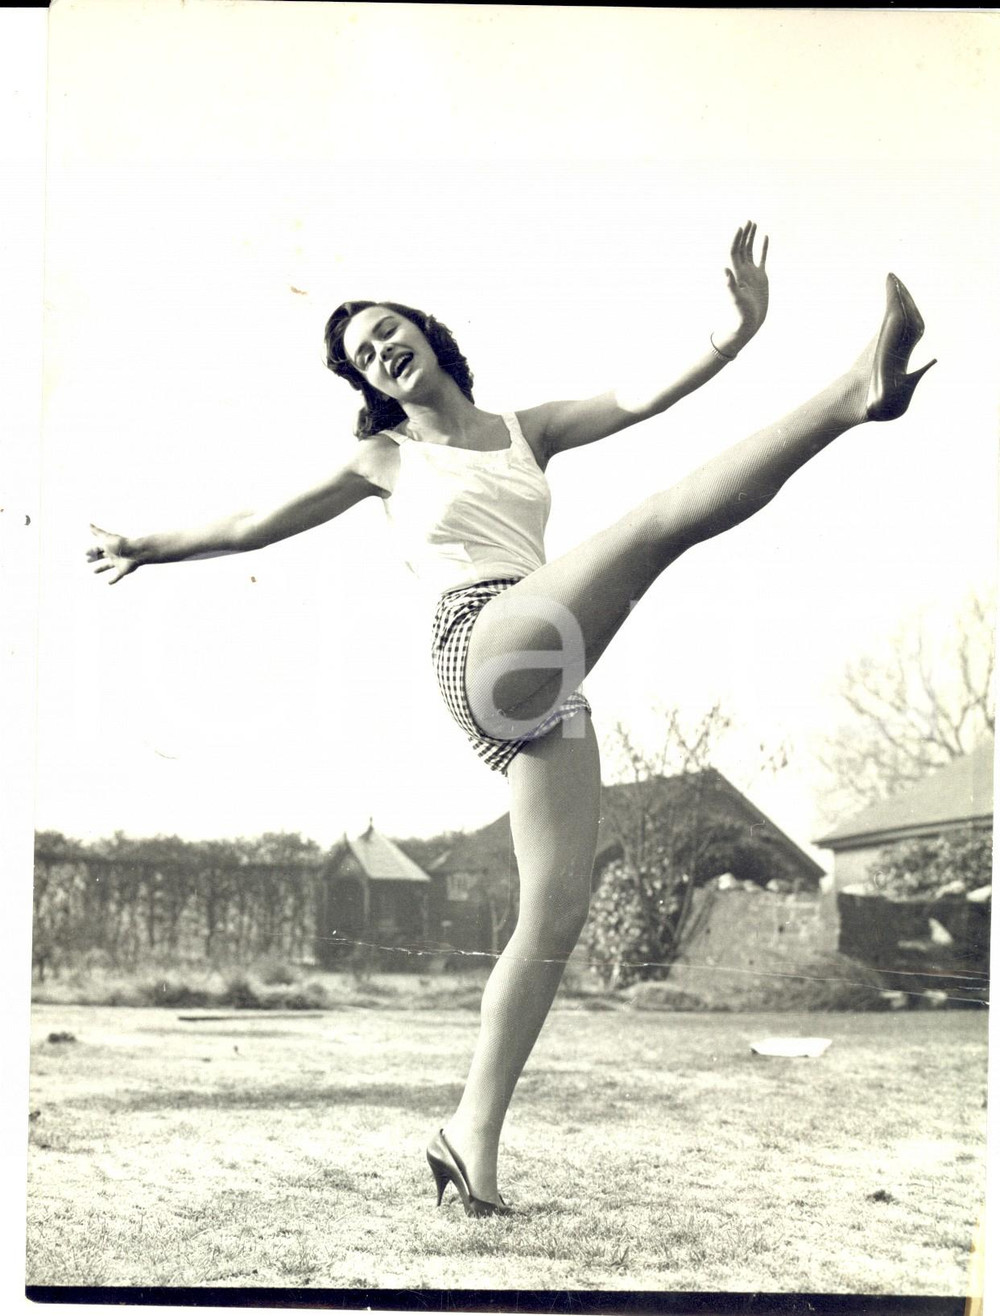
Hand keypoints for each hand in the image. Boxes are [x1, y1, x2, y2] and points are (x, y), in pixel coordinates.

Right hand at [87, 523, 137, 583]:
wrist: (135, 552)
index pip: (98, 548)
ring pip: (108, 566)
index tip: (85, 553)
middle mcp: (113, 554)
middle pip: (102, 556)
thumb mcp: (106, 538)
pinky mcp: (123, 570)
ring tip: (94, 571)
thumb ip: (97, 532)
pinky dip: (113, 580)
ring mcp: (118, 562)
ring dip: (101, 568)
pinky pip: (117, 576)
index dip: (91, 550)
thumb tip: (88, 524)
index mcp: (109, 546)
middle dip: (95, 558)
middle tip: (88, 561)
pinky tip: (108, 583)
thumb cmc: (120, 544)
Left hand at [714, 220, 768, 355]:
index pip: (733, 252)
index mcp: (736, 274)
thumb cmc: (740, 315)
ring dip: (751, 238)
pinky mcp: (761, 278)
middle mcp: (742, 271)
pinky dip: (763, 248)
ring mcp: (751, 273)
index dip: (735, 240)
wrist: (748, 324)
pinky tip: (764, 237)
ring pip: (750, 251)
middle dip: (744, 234)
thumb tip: (723, 270)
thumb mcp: (735, 300)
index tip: (739, 227)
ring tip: (753, 224)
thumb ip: (729, 286)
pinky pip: (761, 259)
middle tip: (748, 221)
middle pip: (741, 248)